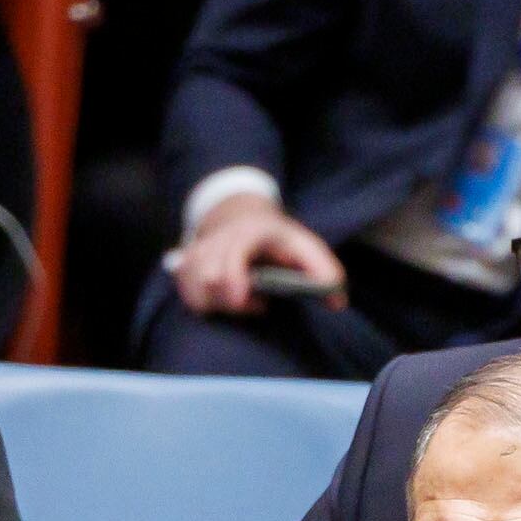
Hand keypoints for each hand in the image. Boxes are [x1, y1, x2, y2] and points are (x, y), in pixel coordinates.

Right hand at [171, 193, 344, 317]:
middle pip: (208, 277)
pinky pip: (185, 291)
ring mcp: (199, 249)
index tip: (242, 300)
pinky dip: (202, 302)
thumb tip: (336, 301)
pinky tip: (222, 298)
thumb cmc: (279, 240)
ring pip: (193, 287)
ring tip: (241, 298)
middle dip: (230, 300)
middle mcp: (220, 237)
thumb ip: (325, 272)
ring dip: (217, 303)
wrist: (244, 217)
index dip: (234, 277)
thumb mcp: (307, 248)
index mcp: (251, 231)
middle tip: (256, 302)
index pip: (234, 252)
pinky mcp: (185, 263)